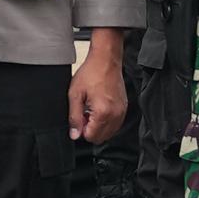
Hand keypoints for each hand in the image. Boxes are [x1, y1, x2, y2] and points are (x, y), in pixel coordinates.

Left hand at [67, 27, 129, 142]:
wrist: (106, 60)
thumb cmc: (91, 73)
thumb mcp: (75, 95)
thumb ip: (74, 117)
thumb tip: (74, 134)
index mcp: (103, 113)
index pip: (91, 137)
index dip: (81, 130)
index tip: (79, 117)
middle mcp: (115, 115)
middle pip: (101, 138)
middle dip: (90, 129)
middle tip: (84, 113)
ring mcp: (122, 112)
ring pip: (109, 133)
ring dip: (98, 126)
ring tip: (92, 109)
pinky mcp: (124, 108)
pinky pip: (115, 124)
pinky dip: (106, 121)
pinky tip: (100, 108)